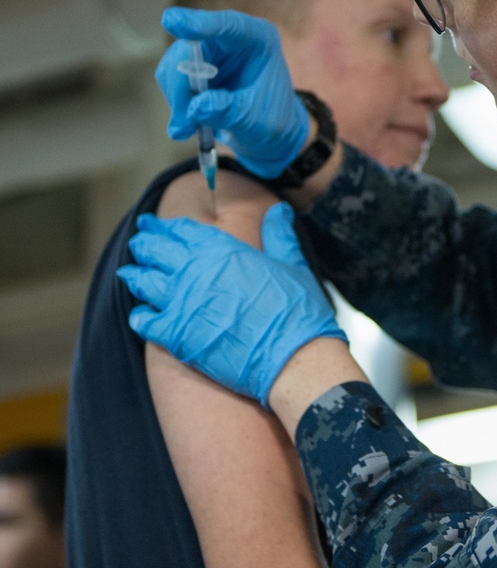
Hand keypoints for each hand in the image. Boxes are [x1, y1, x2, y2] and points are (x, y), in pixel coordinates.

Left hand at [117, 203, 346, 404]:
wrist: (292, 356)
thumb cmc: (297, 311)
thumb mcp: (292, 264)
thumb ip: (279, 236)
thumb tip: (280, 211)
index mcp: (220, 249)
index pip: (182, 230)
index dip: (164, 226)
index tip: (152, 224)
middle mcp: (194, 270)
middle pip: (156, 251)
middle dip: (145, 245)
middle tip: (139, 243)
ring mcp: (181, 302)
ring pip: (144, 283)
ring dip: (135, 276)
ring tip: (128, 273)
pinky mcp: (176, 335)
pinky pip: (144, 322)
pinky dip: (140, 317)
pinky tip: (140, 316)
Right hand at [157, 6, 310, 177]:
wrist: (268, 132)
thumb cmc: (272, 120)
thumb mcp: (257, 121)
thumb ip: (230, 112)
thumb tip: (197, 107)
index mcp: (257, 39)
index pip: (228, 25)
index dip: (200, 23)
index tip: (173, 20)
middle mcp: (230, 39)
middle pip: (190, 48)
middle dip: (181, 86)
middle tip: (183, 123)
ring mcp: (208, 51)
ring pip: (175, 65)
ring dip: (177, 100)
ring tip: (189, 129)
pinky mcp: (192, 66)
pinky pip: (171, 80)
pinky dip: (177, 104)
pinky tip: (189, 125)